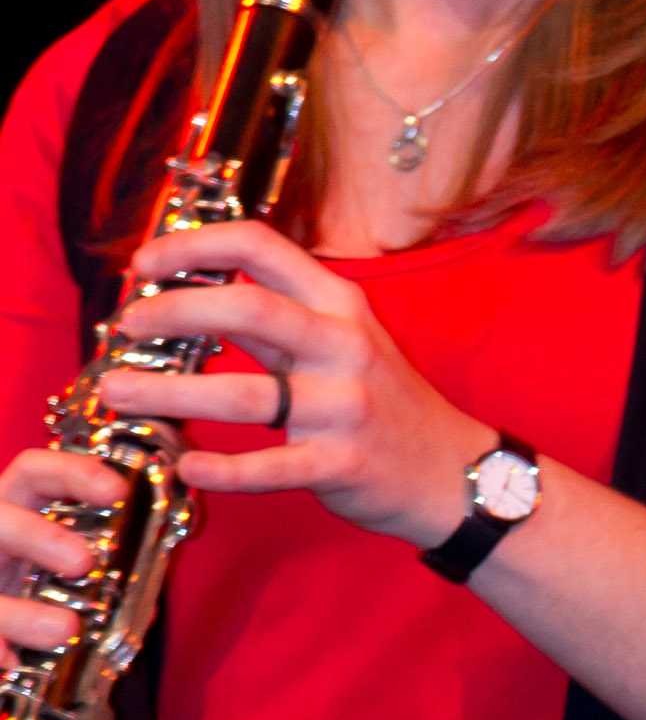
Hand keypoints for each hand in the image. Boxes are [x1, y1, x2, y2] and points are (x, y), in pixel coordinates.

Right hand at [0, 435, 129, 656]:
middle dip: (39, 536)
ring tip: (64, 629)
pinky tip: (12, 662)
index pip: (34, 473)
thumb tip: (147, 608)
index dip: (72, 473)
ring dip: (20, 610)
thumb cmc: (22, 597)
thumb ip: (99, 583)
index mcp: (13, 513)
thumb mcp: (54, 577)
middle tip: (83, 563)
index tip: (117, 491)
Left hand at [90, 218, 491, 550]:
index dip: (193, 246)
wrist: (453, 473)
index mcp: (339, 304)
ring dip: (168, 394)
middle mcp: (344, 346)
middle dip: (171, 313)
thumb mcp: (347, 340)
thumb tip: (196, 292)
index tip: (145, 264)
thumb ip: (281, 316)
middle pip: (246, 310)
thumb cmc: (386, 403)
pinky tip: (186, 466)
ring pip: (242, 396)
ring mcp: (344, 406)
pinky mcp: (340, 464)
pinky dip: (220, 470)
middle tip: (126, 326)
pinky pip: (268, 468)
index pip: (260, 246)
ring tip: (118, 394)